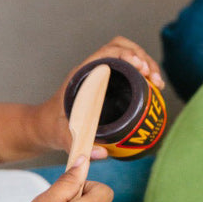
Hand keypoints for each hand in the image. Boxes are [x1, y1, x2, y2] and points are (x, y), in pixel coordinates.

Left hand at [37, 36, 164, 157]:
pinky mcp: (109, 82)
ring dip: (148, 64)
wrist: (44, 125)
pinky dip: (145, 73)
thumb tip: (102, 153)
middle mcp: (94, 70)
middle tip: (153, 78)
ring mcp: (103, 74)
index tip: (140, 67)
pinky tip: (154, 87)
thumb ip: (78, 144)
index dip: (127, 54)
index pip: (108, 51)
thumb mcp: (62, 136)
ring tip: (158, 83)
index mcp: (83, 74)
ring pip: (129, 56)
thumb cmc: (52, 126)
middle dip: (143, 58)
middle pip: (123, 48)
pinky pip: (130, 69)